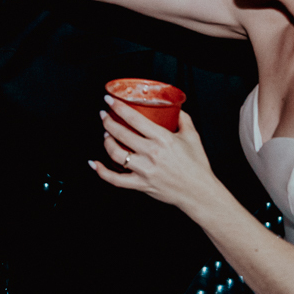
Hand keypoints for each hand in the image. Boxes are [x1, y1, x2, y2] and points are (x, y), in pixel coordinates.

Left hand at [90, 96, 222, 213]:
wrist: (199, 192)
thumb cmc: (197, 165)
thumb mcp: (193, 137)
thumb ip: (183, 119)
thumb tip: (176, 109)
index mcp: (163, 139)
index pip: (134, 118)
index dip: (118, 107)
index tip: (109, 101)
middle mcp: (151, 153)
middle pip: (120, 133)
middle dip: (107, 121)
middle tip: (104, 116)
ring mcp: (144, 170)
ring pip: (115, 153)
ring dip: (106, 142)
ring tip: (106, 135)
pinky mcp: (141, 184)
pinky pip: (115, 179)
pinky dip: (102, 171)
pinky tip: (94, 163)